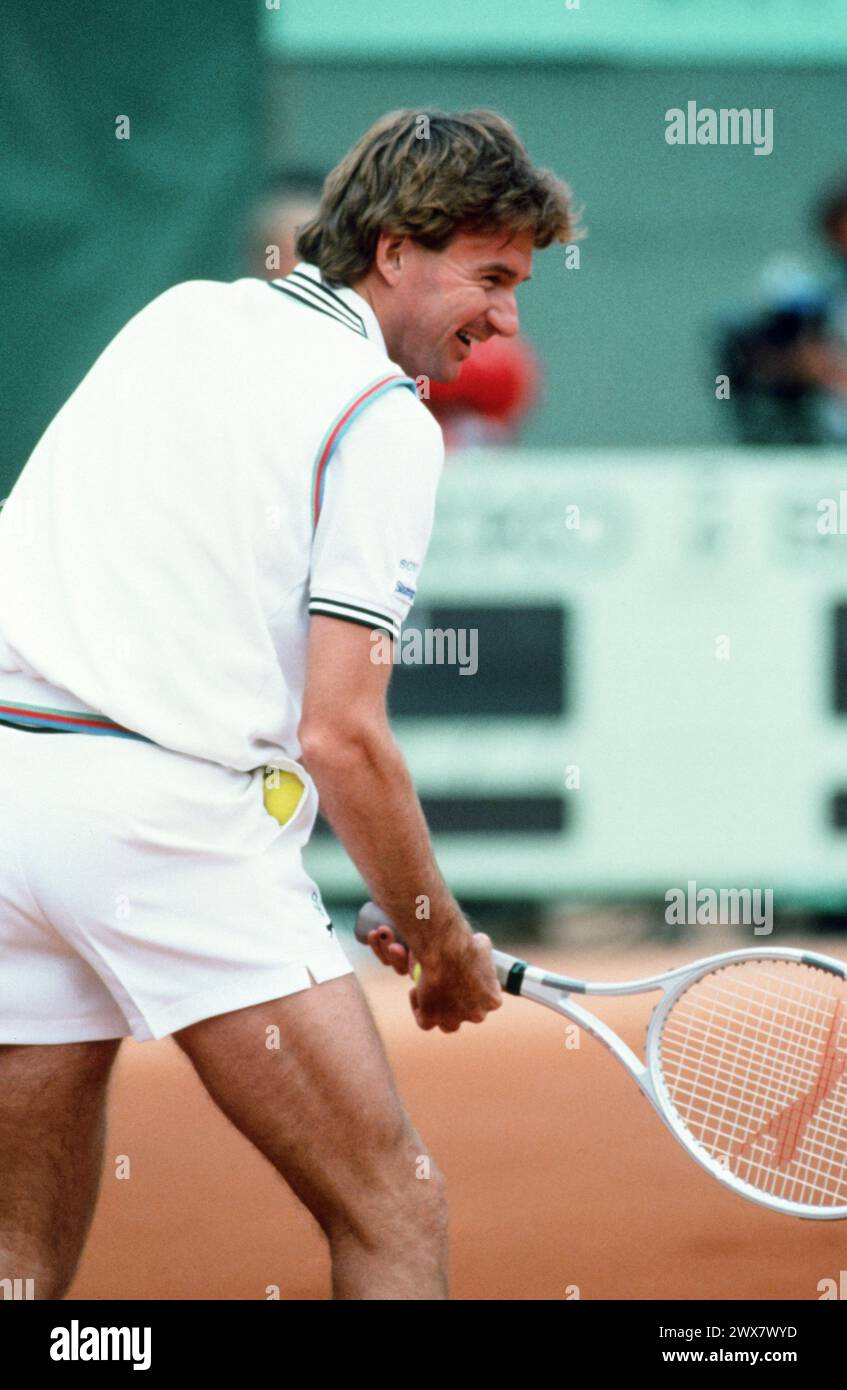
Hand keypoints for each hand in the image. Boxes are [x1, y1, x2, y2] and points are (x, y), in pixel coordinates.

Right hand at [366, 921, 501, 1032]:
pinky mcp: (431, 1020)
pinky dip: (419, 1010)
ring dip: (441, 1013)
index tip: (467, 979)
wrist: (445, 950)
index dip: (476, 991)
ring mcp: (454, 1020)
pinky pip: (424, 1022)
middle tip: (448, 987)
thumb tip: (478, 950)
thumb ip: (482, 953)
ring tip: (430, 993)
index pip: (487, 1002)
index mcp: (493, 1000)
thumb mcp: (483, 944)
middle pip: (468, 1015)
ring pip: (448, 1025)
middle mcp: (476, 1015)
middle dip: (460, 1006)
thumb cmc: (465, 944)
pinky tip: (416, 993)